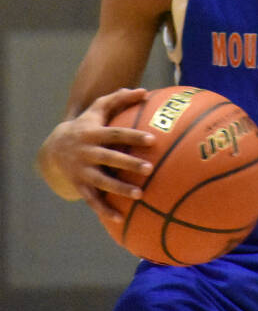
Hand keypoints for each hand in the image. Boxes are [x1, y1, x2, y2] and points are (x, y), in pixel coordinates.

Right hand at [40, 88, 153, 221]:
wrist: (52, 149)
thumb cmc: (86, 126)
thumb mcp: (97, 110)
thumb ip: (119, 99)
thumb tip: (145, 91)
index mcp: (92, 133)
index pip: (115, 134)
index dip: (132, 136)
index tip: (153, 139)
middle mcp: (86, 153)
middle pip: (109, 158)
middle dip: (129, 163)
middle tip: (150, 168)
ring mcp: (81, 171)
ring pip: (101, 182)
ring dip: (120, 189)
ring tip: (141, 195)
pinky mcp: (79, 186)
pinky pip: (92, 201)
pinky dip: (104, 210)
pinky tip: (120, 219)